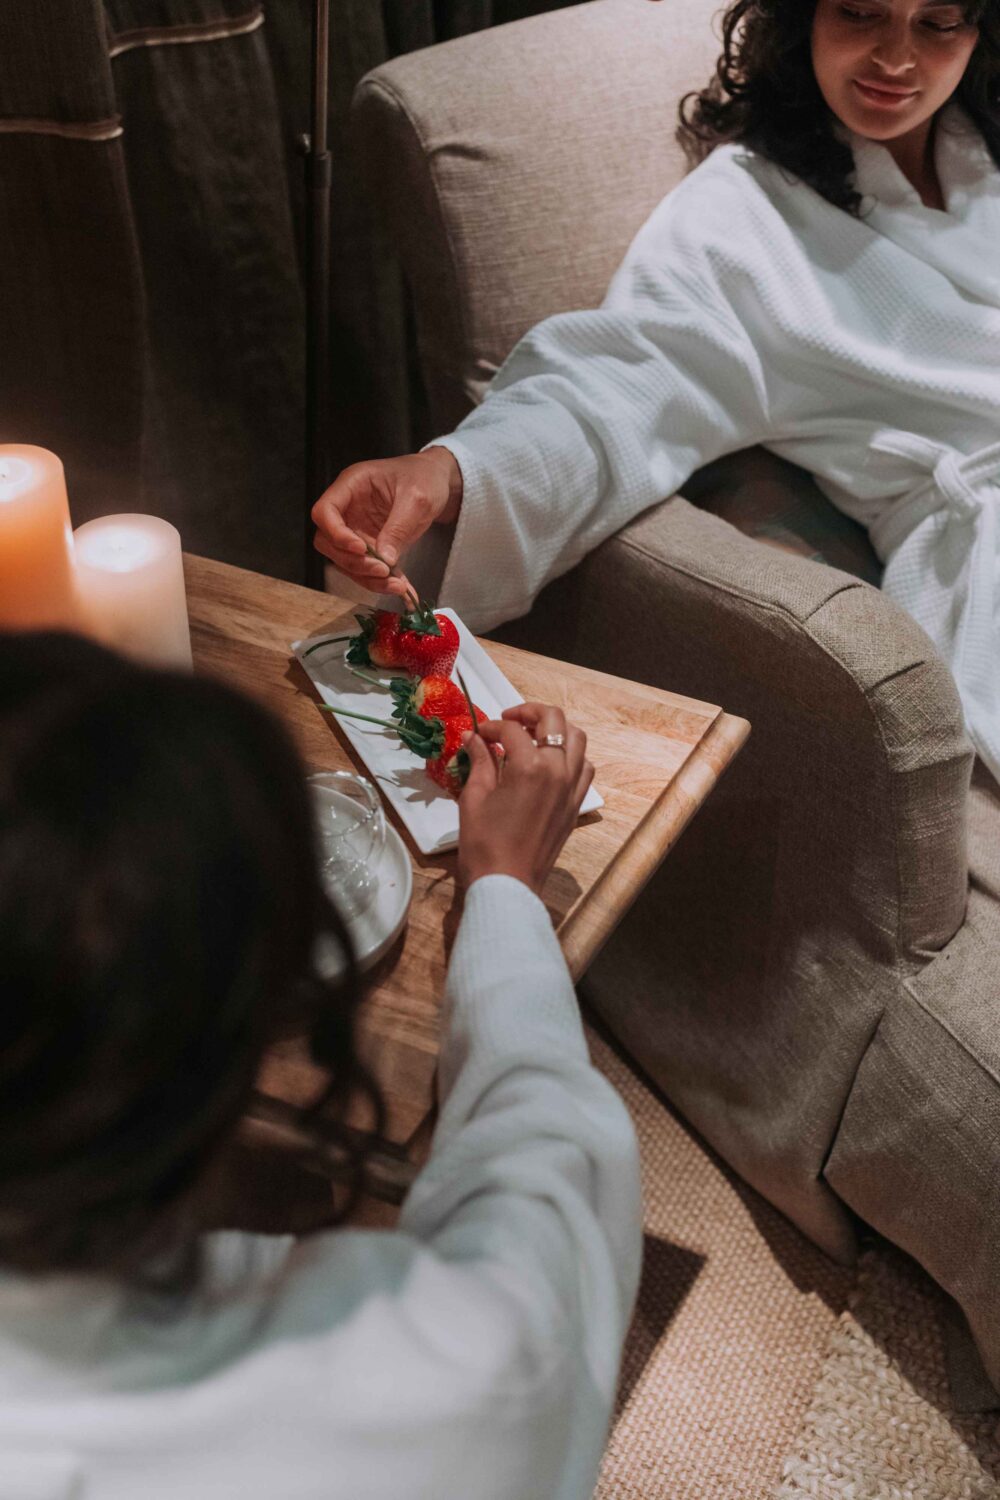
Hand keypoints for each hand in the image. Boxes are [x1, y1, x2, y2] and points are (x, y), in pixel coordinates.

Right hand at [311, 447, 462, 599]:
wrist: (437, 481)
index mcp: (352, 485)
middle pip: (329, 542)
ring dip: (368, 578)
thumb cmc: (424, 477)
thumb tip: (384, 558)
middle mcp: (348, 508)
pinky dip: (382, 581)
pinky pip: (368, 568)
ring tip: (397, 585)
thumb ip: (398, 527)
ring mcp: (357, 528)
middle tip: (382, 571)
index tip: (361, 548)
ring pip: (346, 561)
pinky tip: (403, 588)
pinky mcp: (370, 545)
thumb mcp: (417, 499)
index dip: (336, 534)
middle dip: (353, 562)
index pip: (324, 511)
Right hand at [457, 703, 593, 895]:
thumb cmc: (484, 844)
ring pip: (578, 739)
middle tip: (509, 719)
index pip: (512, 729)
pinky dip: (571, 756)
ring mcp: (572, 788)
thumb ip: (479, 761)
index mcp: (530, 767)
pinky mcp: (576, 805)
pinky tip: (550, 764)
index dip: (492, 726)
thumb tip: (473, 738)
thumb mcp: (474, 797)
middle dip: (530, 712)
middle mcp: (558, 771)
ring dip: (556, 730)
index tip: (479, 734)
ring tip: (533, 736)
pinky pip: (584, 768)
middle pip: (554, 720)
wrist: (507, 885)